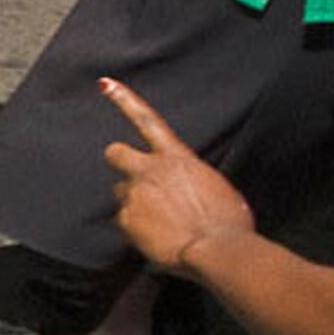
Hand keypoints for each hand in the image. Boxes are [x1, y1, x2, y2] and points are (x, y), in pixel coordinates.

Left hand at [101, 75, 254, 277]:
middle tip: (134, 178)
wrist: (218, 251)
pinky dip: (137, 230)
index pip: (146, 120)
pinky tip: (157, 240)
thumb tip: (183, 189)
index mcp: (177, 158)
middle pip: (115, 153)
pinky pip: (124, 223)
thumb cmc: (228, 223)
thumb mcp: (216, 188)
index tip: (104, 84)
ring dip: (135, 203)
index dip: (123, 99)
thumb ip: (190, 180)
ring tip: (161, 223)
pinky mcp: (126, 219)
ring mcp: (135, 194)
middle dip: (120, 160)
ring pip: (121, 194)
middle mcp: (149, 170)